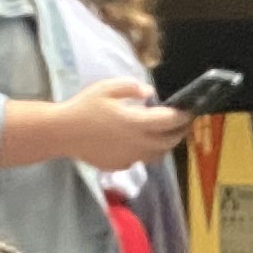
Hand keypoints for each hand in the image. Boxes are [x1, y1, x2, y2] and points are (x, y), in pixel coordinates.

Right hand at [38, 78, 188, 170]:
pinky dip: (147, 151)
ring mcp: (131, 157)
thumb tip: (149, 93)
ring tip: (168, 133)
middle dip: (181, 132)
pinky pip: (141, 159)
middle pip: (169, 141)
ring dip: (166, 144)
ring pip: (158, 154)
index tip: (190, 110)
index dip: (183, 116)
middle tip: (185, 123)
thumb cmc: (83, 107)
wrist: (63, 133)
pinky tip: (141, 141)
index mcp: (135, 122)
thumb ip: (131, 88)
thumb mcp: (106, 88)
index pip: (169, 121)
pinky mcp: (122, 165)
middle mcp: (138, 143)